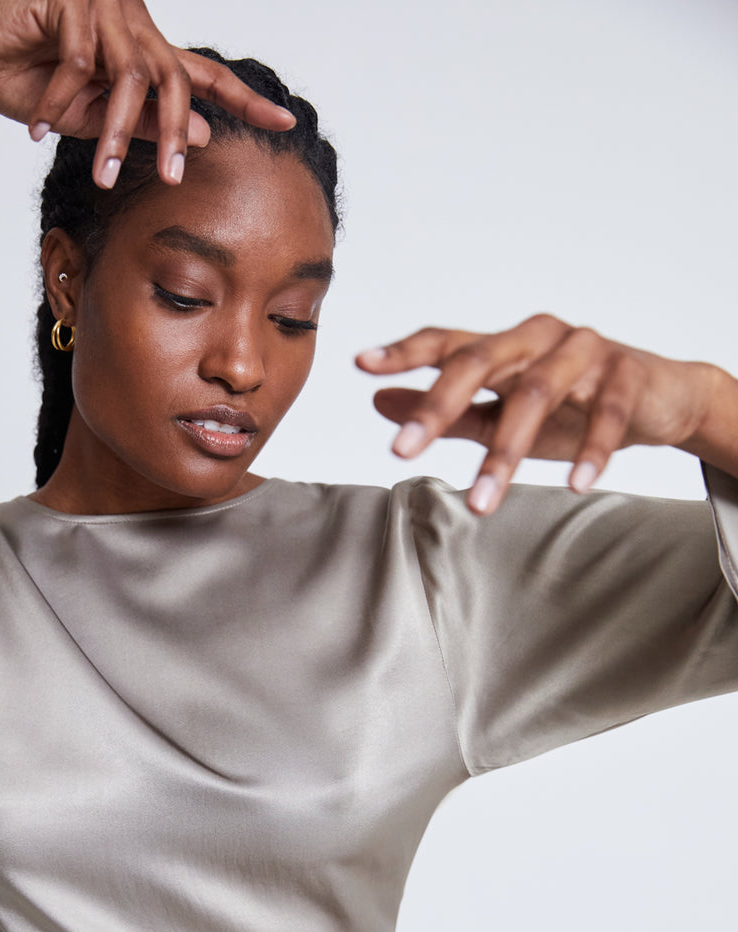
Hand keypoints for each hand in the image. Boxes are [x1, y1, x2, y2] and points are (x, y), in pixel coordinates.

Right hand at [0, 0, 295, 185]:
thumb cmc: (23, 79)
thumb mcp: (90, 117)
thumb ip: (143, 124)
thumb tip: (202, 136)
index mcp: (142, 53)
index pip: (204, 76)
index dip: (245, 99)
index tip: (286, 121)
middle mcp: (132, 26)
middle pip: (176, 78)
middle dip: (176, 132)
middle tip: (177, 177)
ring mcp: (104, 8)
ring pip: (130, 75)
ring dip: (115, 131)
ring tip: (103, 174)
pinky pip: (79, 59)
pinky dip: (59, 101)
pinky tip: (36, 126)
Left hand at [356, 314, 722, 514]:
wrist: (660, 399)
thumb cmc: (571, 406)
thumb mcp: (501, 411)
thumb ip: (446, 411)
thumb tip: (378, 401)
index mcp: (503, 345)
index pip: (447, 342)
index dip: (405, 352)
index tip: (361, 365)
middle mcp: (538, 337)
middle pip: (480, 360)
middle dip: (437, 406)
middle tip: (401, 451)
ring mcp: (585, 351)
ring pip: (537, 393)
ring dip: (506, 453)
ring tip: (482, 503)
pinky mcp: (628, 374)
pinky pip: (607, 413)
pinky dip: (592, 450)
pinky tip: (578, 485)